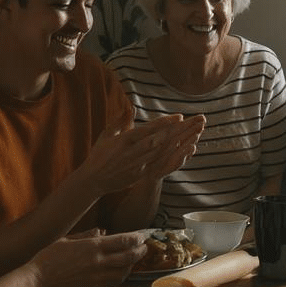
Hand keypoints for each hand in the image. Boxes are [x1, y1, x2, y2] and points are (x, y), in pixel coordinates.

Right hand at [31, 231, 147, 286]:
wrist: (37, 285)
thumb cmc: (47, 260)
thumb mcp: (65, 241)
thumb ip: (86, 236)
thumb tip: (102, 232)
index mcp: (92, 247)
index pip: (124, 241)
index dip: (137, 238)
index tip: (142, 236)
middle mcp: (99, 264)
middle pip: (129, 257)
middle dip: (140, 251)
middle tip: (145, 247)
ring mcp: (97, 279)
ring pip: (124, 273)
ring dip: (132, 265)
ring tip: (133, 259)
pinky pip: (113, 284)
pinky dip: (120, 277)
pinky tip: (119, 273)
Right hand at [78, 115, 202, 194]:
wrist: (94, 180)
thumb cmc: (99, 155)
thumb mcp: (107, 134)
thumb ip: (120, 120)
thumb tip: (131, 106)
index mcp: (124, 140)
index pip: (149, 129)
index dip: (165, 123)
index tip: (179, 117)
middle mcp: (132, 152)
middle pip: (159, 140)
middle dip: (177, 131)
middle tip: (191, 124)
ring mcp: (137, 164)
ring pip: (161, 152)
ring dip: (177, 143)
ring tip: (190, 135)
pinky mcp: (140, 175)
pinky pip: (159, 165)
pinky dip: (171, 158)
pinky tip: (181, 153)